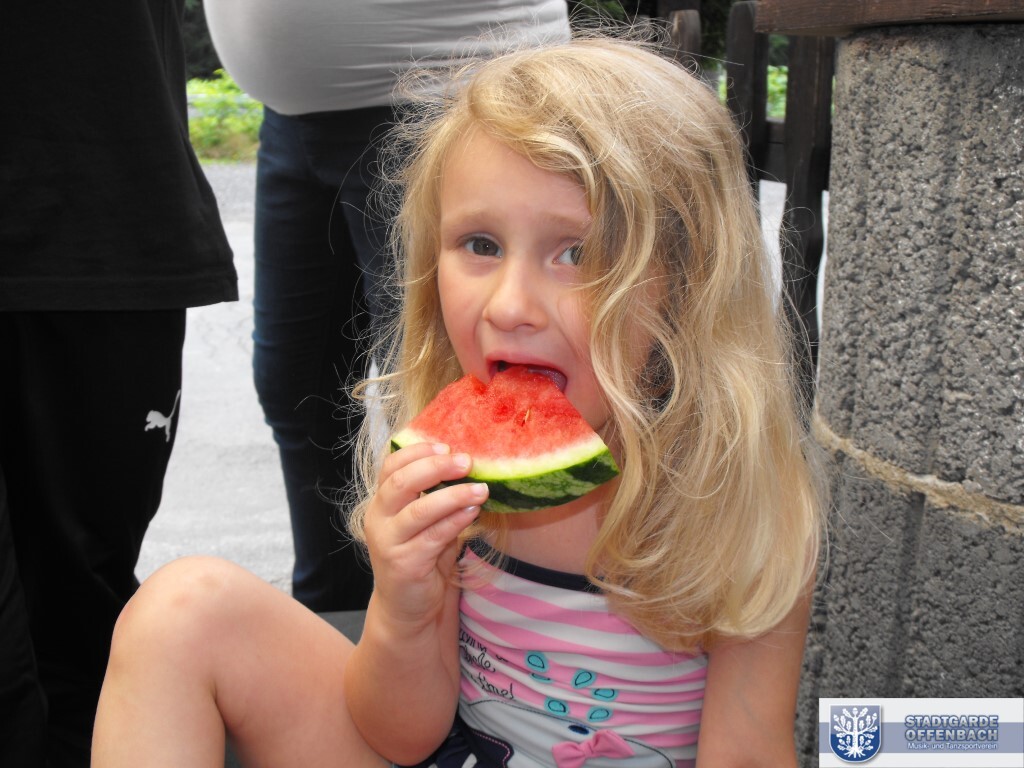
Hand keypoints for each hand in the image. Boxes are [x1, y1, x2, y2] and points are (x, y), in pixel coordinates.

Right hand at [362, 442, 487, 631]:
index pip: (390, 466)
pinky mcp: (404, 564)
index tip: (445, 445)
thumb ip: (436, 495)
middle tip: (466, 461)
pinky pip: (433, 537)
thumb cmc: (422, 557)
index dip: (416, 451)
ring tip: (482, 489)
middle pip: (400, 483)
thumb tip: (469, 465)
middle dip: (435, 468)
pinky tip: (474, 512)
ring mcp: (388, 543)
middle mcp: (378, 519)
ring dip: (453, 496)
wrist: (408, 607)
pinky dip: (456, 521)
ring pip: (419, 511)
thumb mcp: (426, 521)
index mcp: (382, 502)